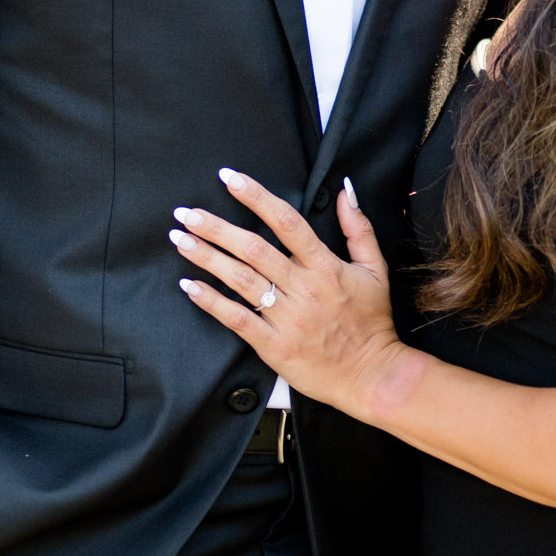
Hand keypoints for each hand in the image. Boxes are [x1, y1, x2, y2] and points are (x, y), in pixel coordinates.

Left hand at [170, 170, 409, 419]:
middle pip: (253, 249)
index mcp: (325, 266)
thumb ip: (358, 228)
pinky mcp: (274, 346)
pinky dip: (211, 301)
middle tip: (187, 213)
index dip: (256, 197)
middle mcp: (303, 288)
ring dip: (207, 258)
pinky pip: (237, 319)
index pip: (287, 222)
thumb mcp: (375, 270)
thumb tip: (345, 190)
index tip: (229, 178)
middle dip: (216, 228)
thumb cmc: (371, 323)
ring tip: (180, 239)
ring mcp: (287, 318)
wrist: (371, 376)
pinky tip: (189, 285)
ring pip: (240, 280)